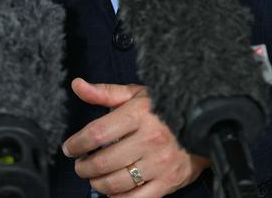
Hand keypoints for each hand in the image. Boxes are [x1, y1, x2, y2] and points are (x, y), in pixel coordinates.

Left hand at [62, 79, 209, 197]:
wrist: (202, 125)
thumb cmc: (164, 108)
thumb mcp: (136, 95)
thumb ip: (104, 92)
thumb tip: (77, 85)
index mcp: (139, 114)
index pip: (98, 133)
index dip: (77, 143)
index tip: (69, 148)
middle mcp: (149, 139)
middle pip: (104, 162)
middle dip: (84, 167)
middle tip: (80, 165)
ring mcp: (159, 163)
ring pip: (116, 184)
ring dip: (97, 184)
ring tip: (93, 177)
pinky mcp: (167, 183)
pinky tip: (112, 191)